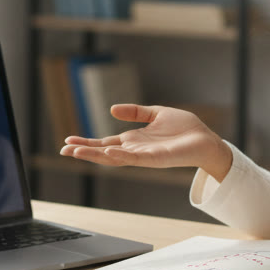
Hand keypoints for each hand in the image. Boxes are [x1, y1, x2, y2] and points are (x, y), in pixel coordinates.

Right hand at [60, 104, 233, 179]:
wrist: (205, 139)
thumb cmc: (184, 128)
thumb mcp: (155, 113)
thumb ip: (135, 112)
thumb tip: (111, 110)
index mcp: (133, 140)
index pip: (104, 143)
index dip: (86, 143)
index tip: (67, 141)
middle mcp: (135, 150)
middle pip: (104, 153)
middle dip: (84, 152)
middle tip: (64, 151)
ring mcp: (144, 156)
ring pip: (115, 158)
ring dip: (95, 156)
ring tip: (76, 152)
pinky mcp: (156, 159)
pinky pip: (135, 158)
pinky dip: (121, 156)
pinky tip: (108, 151)